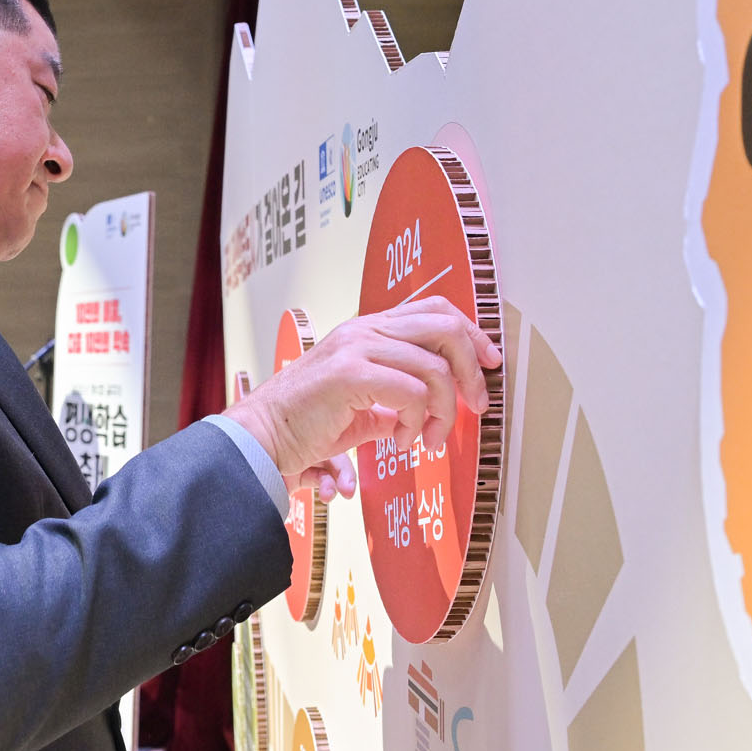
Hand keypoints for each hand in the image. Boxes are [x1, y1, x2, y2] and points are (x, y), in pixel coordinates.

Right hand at [223, 295, 500, 501]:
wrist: (262, 438)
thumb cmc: (306, 426)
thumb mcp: (363, 408)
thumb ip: (396, 401)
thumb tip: (429, 412)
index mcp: (367, 330)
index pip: (434, 309)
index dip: (471, 332)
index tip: (490, 363)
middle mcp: (364, 330)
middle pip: (444, 326)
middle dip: (472, 368)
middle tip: (476, 405)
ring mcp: (356, 347)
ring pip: (433, 367)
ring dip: (444, 410)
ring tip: (429, 439)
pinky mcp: (350, 374)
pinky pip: (412, 392)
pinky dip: (418, 421)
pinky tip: (405, 441)